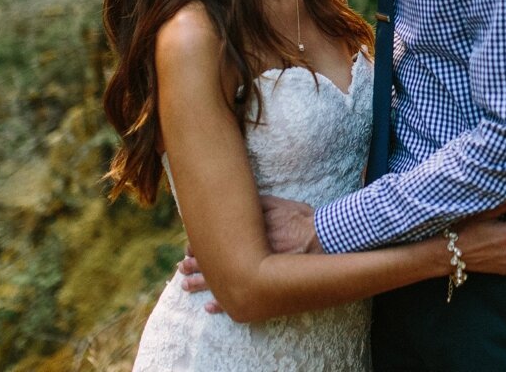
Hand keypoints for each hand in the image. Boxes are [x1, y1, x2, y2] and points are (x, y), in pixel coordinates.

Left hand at [178, 196, 319, 310]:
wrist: (324, 240)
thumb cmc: (302, 220)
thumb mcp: (280, 204)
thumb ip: (259, 204)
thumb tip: (239, 197)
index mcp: (248, 234)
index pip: (217, 240)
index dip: (201, 244)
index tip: (189, 246)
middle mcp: (248, 254)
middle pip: (215, 262)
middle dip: (196, 265)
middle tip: (181, 267)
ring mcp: (256, 272)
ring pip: (221, 282)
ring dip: (202, 285)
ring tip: (185, 286)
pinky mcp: (264, 287)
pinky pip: (239, 299)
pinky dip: (223, 304)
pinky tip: (209, 307)